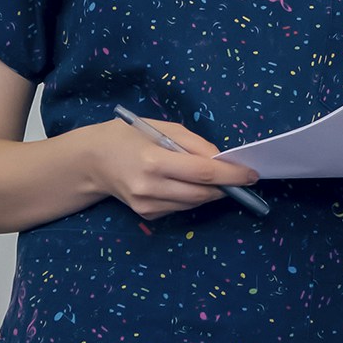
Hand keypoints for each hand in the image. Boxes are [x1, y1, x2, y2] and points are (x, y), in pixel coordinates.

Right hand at [89, 117, 259, 218]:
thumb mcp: (160, 127)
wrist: (91, 161)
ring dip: (210, 193)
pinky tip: (184, 184)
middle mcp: (150, 186)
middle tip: (240, 178)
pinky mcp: (146, 215)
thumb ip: (193, 143)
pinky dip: (191, 198)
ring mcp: (147, 205)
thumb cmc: (127, 137)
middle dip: (226, 187)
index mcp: (154, 159)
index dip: (232, 175)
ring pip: (193, 204)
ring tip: (214, 178)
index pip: (203, 172)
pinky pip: (180, 208)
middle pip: (202, 194)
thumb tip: (222, 159)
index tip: (251, 174)